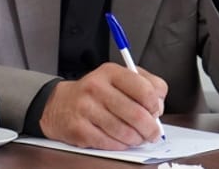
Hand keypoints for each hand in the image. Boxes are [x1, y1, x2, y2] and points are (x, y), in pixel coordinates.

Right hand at [40, 63, 166, 149]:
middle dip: (150, 129)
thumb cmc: (95, 94)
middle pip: (138, 115)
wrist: (59, 104)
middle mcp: (96, 87)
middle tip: (152, 132)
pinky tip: (119, 139)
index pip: (146, 90)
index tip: (155, 111)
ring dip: (136, 139)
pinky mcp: (80, 128)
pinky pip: (111, 143)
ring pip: (126, 132)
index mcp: (110, 72)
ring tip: (136, 137)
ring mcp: (86, 108)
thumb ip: (144, 85)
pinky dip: (120, 145)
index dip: (156, 105)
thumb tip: (159, 106)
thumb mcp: (118, 79)